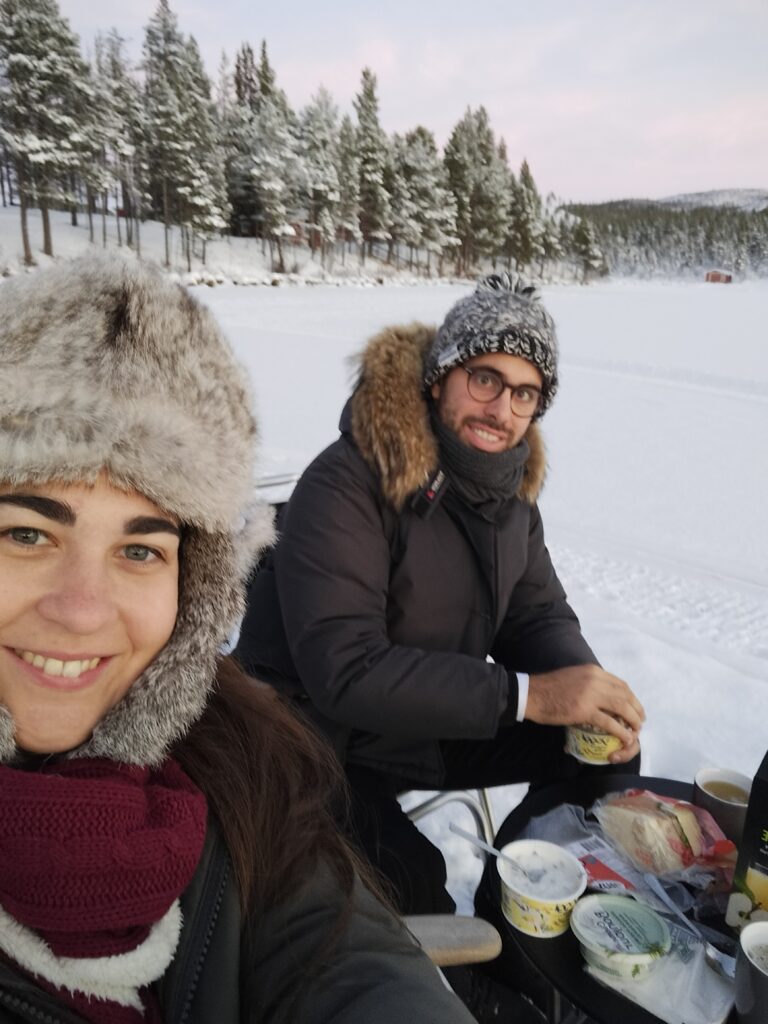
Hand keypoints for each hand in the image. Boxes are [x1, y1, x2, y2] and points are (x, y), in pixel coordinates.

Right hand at [525, 665, 644, 763]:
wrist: (531, 694)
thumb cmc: (549, 688)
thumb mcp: (574, 677)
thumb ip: (589, 682)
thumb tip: (600, 693)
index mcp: (593, 671)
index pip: (620, 684)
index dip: (631, 697)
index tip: (635, 707)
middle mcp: (595, 679)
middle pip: (625, 695)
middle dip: (637, 709)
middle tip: (639, 722)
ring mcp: (590, 694)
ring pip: (622, 707)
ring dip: (633, 720)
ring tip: (636, 731)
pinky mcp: (584, 710)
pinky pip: (610, 722)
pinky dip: (621, 731)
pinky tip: (625, 738)